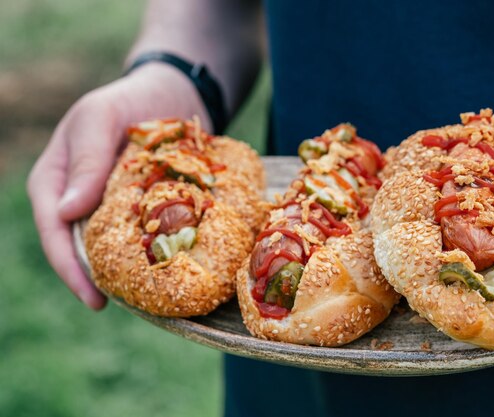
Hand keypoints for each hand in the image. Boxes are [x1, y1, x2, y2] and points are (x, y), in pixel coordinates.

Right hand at [27, 64, 208, 308]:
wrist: (170, 95)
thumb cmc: (128, 102)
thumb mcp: (99, 120)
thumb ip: (85, 161)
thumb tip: (64, 214)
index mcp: (55, 181)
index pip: (54, 232)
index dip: (69, 267)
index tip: (92, 297)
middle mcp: (79, 199)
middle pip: (80, 248)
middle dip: (96, 279)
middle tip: (122, 307)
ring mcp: (109, 205)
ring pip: (110, 248)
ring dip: (123, 273)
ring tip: (145, 299)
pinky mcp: (140, 207)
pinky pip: (141, 236)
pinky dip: (149, 254)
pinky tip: (167, 271)